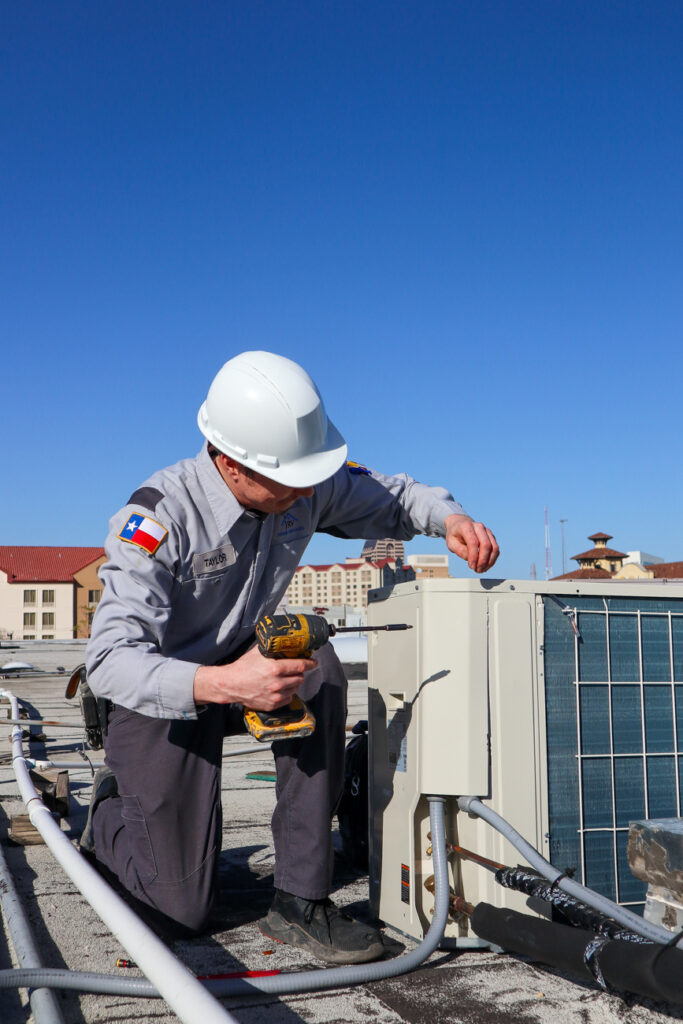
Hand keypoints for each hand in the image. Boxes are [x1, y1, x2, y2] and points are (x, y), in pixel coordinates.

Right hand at [193, 646, 316, 708]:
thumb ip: (271, 647)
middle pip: (300, 678)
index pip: (300, 666)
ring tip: (287, 678)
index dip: (310, 663)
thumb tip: (282, 640)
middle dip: (299, 673)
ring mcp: (275, 696)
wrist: (230, 684)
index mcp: (275, 669)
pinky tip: (281, 688)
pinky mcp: (272, 705)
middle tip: (295, 669)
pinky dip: (287, 693)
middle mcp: (277, 684)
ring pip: (295, 689)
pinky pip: (288, 699)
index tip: (314, 662)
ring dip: (294, 683)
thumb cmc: (243, 667)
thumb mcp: (257, 652)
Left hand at [444, 513, 498, 572]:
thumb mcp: (450, 543)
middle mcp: (479, 527)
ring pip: (494, 548)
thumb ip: (459, 550)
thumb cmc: (455, 535)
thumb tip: (470, 559)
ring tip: (481, 570)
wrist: (460, 524)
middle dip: (483, 560)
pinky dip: (492, 559)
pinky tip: (485, 566)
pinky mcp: (492, 537)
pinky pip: (496, 549)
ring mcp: (487, 531)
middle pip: (486, 545)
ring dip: (489, 561)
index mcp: (466, 526)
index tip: (471, 566)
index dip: (473, 557)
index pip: (473, 542)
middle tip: (477, 570)